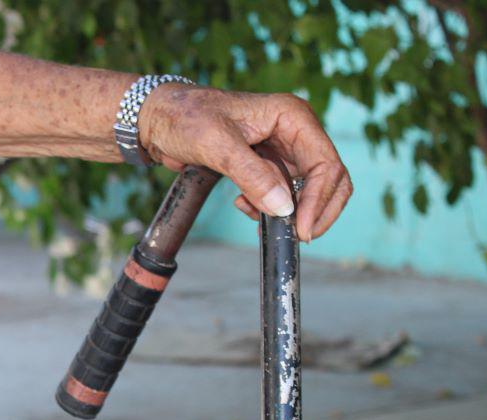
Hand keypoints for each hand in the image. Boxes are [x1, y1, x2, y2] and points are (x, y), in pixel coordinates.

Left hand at [139, 84, 351, 241]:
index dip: (319, 200)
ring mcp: (281, 149)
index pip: (326, 163)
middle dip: (314, 210)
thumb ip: (252, 175)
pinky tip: (244, 207)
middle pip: (327, 178)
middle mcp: (293, 132)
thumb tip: (284, 207)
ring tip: (256, 218)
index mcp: (292, 116)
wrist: (159, 119)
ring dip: (288, 212)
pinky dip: (269, 208)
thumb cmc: (186, 118)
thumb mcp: (217, 145)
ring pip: (305, 190)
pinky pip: (282, 194)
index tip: (301, 229)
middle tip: (294, 236)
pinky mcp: (266, 165)